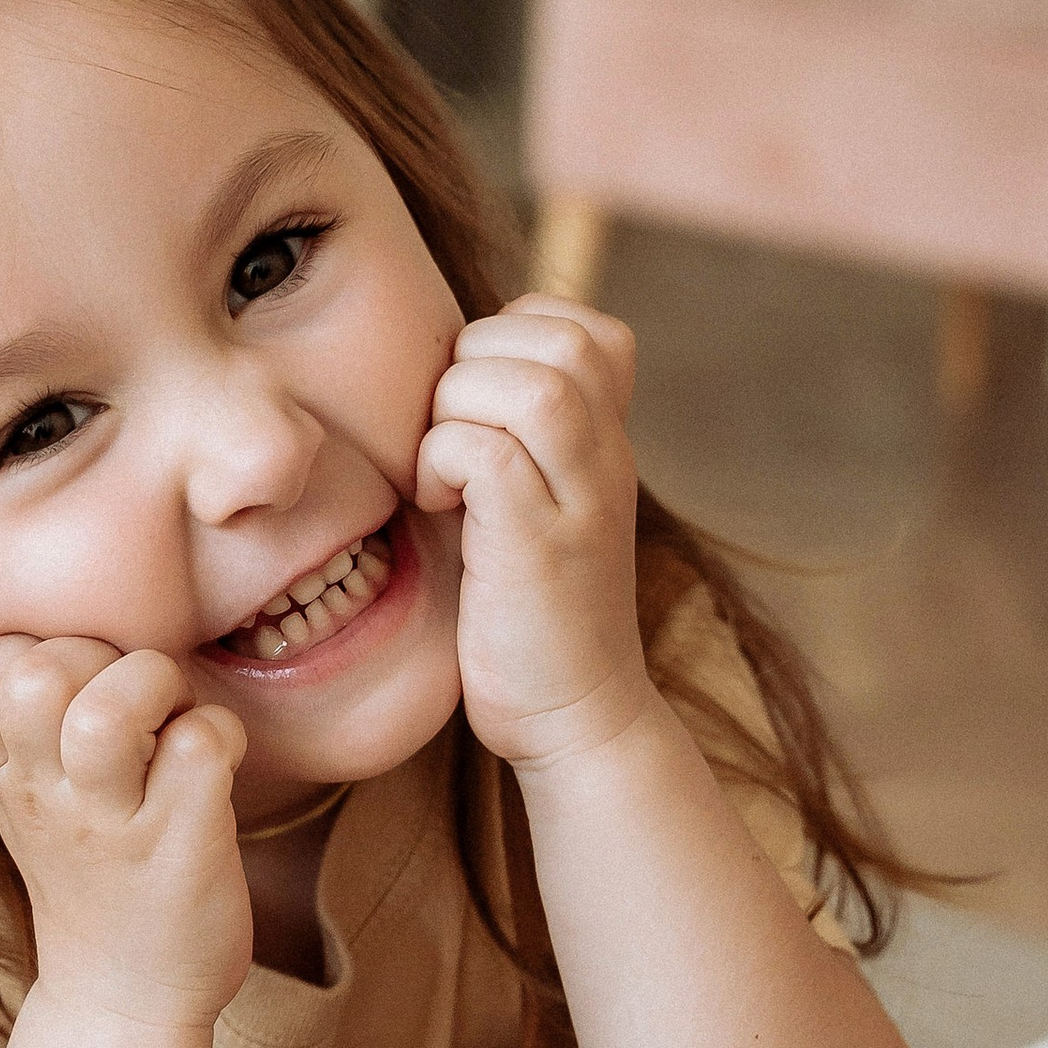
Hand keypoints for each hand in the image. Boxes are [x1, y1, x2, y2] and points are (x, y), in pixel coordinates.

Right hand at [0, 635, 250, 1025]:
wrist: (129, 999)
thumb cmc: (96, 879)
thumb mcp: (33, 803)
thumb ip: (31, 726)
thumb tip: (64, 634)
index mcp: (11, 777)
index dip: (27, 652)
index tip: (72, 685)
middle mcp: (52, 798)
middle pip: (38, 677)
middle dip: (101, 656)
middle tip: (140, 700)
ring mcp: (117, 826)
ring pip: (111, 710)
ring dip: (158, 687)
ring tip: (174, 723)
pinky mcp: (185, 846)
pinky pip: (202, 744)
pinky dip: (221, 732)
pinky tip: (220, 762)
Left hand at [414, 297, 650, 769]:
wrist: (575, 720)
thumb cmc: (529, 617)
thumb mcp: (530, 506)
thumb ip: (512, 439)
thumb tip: (440, 375)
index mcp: (607, 444)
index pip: (585, 327)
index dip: (514, 335)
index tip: (478, 402)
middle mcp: (608, 462)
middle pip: (562, 339)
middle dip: (478, 361)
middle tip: (450, 431)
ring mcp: (581, 504)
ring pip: (529, 387)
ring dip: (458, 411)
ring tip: (443, 472)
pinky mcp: (541, 549)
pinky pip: (487, 452)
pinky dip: (442, 463)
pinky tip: (439, 507)